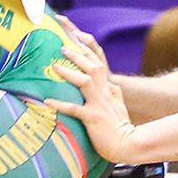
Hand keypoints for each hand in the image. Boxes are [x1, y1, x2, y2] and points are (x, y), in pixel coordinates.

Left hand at [44, 31, 139, 163]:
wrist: (129, 145)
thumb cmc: (120, 128)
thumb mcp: (119, 105)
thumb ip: (113, 93)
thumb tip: (111, 85)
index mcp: (109, 88)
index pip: (98, 60)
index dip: (86, 45)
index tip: (74, 32)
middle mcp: (105, 92)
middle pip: (93, 65)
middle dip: (78, 52)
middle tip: (62, 44)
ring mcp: (100, 104)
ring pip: (86, 81)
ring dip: (71, 72)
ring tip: (56, 66)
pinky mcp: (93, 118)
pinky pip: (75, 109)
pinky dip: (61, 105)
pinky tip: (48, 101)